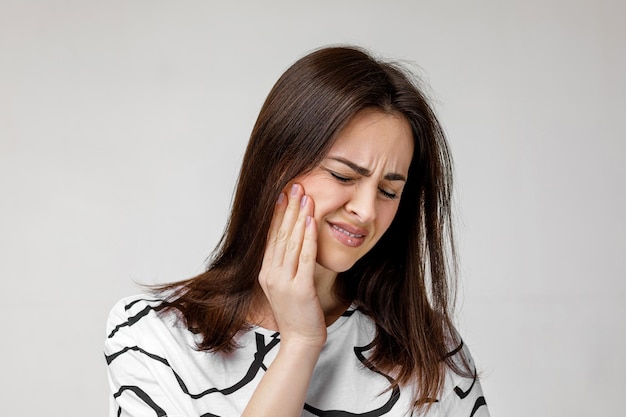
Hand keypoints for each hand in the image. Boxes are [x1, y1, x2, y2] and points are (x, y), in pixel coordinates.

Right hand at [258, 183, 326, 348]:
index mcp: (265, 272)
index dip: (277, 214)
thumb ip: (283, 265)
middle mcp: (271, 274)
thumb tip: (290, 242)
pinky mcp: (300, 288)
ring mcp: (284, 281)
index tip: (283, 194)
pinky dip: (308, 237)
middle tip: (295, 186)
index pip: (271, 237)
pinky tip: (312, 221)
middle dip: (288, 209)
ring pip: (292, 243)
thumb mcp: (284, 286)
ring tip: (305, 196)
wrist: (301, 340)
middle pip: (280, 235)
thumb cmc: (297, 313)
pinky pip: (305, 257)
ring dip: (299, 217)